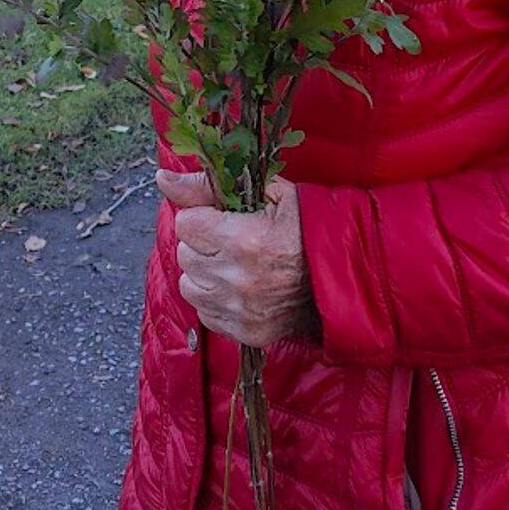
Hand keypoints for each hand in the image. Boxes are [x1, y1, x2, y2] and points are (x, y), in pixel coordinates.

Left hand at [155, 168, 320, 347]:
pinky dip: (215, 299)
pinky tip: (238, 287)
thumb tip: (162, 177)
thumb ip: (208, 186)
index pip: (185, 223)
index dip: (202, 216)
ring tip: (231, 264)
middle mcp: (237, 279)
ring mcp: (240, 311)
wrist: (346, 275)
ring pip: (189, 286)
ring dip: (204, 273)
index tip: (222, 217)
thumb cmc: (308, 227)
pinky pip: (206, 313)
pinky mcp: (245, 332)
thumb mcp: (269, 193)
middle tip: (229, 239)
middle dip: (201, 243)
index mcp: (244, 239)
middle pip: (184, 255)